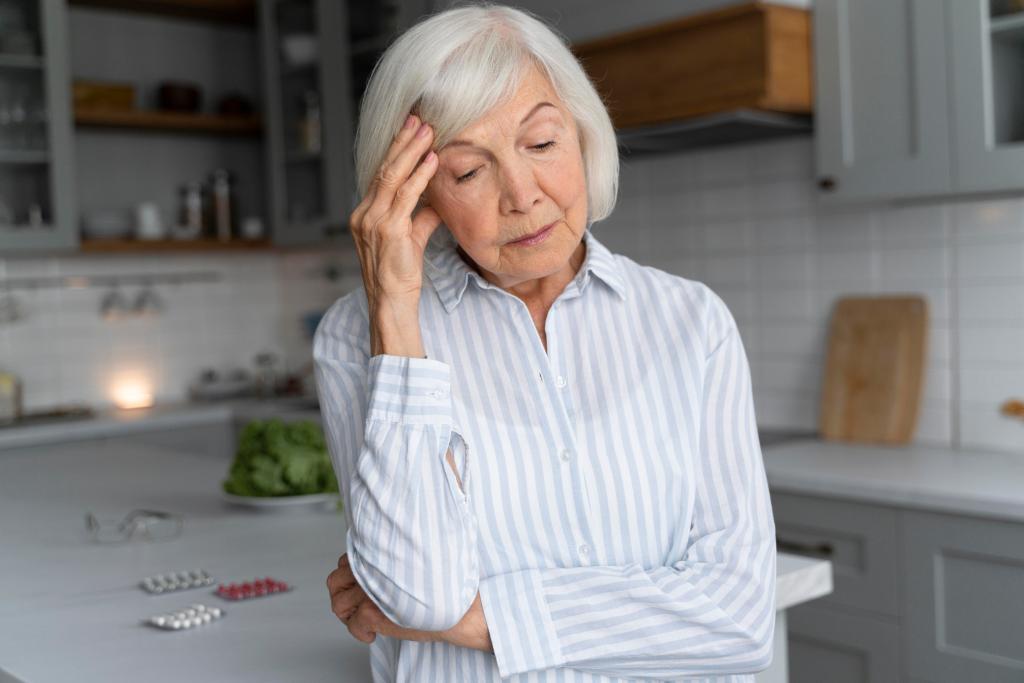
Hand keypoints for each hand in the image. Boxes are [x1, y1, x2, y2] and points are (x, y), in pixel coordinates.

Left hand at [327, 552, 440, 643]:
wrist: (458, 610)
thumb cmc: (438, 589)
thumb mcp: (411, 565)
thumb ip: (388, 563)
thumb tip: (368, 569)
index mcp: (379, 555)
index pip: (345, 561)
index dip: (349, 577)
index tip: (358, 587)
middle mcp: (371, 569)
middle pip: (335, 580)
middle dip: (342, 595)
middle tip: (356, 605)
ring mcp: (369, 590)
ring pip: (339, 604)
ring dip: (349, 616)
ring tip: (364, 619)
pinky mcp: (371, 612)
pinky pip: (353, 625)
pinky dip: (361, 634)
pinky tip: (373, 634)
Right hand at [349, 113, 442, 333]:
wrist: (391, 302)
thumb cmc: (401, 275)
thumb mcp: (412, 240)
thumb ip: (421, 218)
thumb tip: (437, 202)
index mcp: (365, 215)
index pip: (380, 176)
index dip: (396, 152)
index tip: (410, 131)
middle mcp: (364, 214)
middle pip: (384, 169)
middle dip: (402, 142)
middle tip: (418, 119)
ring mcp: (373, 221)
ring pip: (393, 177)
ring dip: (412, 151)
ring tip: (427, 131)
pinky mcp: (388, 230)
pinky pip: (406, 196)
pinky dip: (420, 175)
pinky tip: (432, 160)